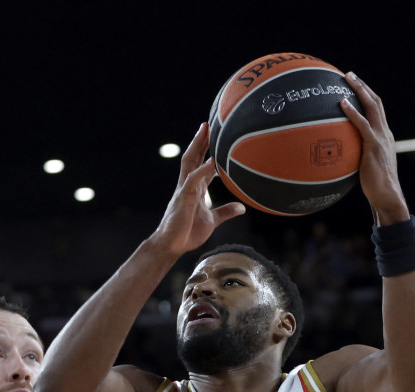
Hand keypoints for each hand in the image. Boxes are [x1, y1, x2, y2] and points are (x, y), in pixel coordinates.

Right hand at [150, 123, 244, 257]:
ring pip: (190, 162)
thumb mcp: (212, 221)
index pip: (200, 164)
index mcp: (194, 189)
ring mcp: (184, 190)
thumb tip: (242, 208)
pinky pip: (193, 180)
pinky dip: (203, 170)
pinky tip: (212, 161)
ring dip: (198, 145)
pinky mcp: (183, 198)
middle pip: (193, 157)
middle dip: (200, 140)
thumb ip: (225, 212)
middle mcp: (188, 185)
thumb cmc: (187, 233)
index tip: (214, 135)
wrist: (172, 246)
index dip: (206, 150)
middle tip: (208, 123)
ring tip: (204, 130)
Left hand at [340, 74, 408, 223]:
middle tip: (349, 74)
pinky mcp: (374, 145)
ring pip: (372, 106)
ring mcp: (381, 137)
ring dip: (359, 89)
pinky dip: (352, 112)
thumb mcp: (367, 167)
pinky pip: (362, 124)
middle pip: (376, 102)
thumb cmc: (375, 187)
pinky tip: (341, 103)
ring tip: (347, 78)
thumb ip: (359, 157)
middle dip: (363, 86)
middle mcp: (385, 132)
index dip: (367, 97)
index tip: (356, 87)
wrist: (387, 195)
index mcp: (385, 136)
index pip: (377, 111)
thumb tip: (342, 159)